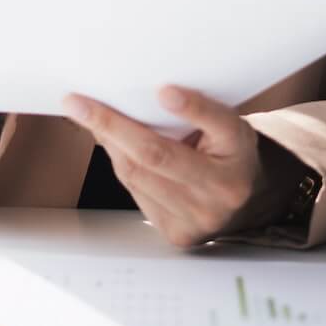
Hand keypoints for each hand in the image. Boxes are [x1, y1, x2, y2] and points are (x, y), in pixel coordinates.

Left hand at [62, 86, 276, 246]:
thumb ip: (197, 110)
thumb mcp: (225, 123)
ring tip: (92, 119)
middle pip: (158, 154)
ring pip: (137, 175)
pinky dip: (121, 166)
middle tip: (77, 103)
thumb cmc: (227, 151)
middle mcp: (224, 190)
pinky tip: (116, 148)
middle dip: (111, 125)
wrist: (247, 199)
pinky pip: (136, 193)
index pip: (220, 124)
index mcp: (241, 152)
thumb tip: (143, 94)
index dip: (192, 107)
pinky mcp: (179, 235)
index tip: (164, 90)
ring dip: (109, 145)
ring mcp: (200, 218)